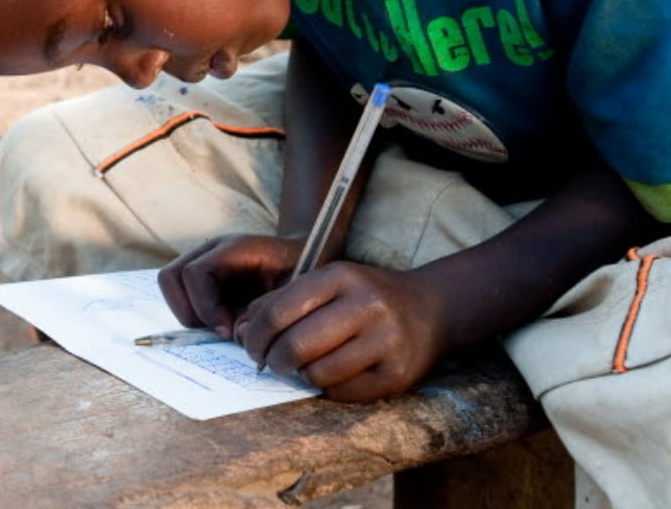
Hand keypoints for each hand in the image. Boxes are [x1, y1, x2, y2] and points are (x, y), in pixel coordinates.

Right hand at [157, 234, 302, 337]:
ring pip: (171, 287)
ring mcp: (203, 262)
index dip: (206, 307)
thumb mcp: (295, 290)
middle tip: (220, 330)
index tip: (228, 330)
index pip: (195, 273)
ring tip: (221, 327)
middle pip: (171, 277)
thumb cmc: (305, 274)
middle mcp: (212, 251)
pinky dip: (196, 316)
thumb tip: (237, 334)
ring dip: (190, 314)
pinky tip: (223, 323)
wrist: (307, 260)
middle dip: (189, 311)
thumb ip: (268, 310)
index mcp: (235, 248)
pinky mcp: (202, 279)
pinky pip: (181, 298)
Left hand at [239, 262, 447, 401]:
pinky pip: (345, 392)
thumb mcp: (325, 284)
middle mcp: (366, 305)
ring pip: (319, 373)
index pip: (280, 311)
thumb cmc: (364, 297)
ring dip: (302, 377)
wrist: (432, 309)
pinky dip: (328, 389)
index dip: (256, 336)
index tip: (251, 348)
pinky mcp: (398, 373)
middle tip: (272, 365)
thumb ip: (280, 302)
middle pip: (296, 345)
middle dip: (274, 361)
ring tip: (303, 369)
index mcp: (341, 276)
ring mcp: (386, 340)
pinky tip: (329, 377)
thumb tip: (237, 332)